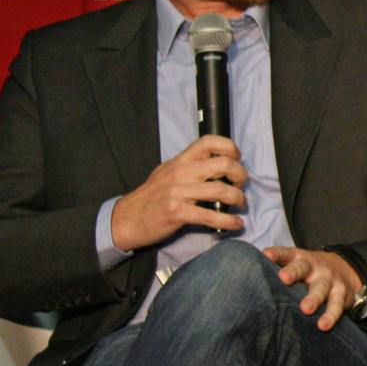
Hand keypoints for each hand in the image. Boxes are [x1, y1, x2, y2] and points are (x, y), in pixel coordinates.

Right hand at [109, 136, 247, 250]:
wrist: (125, 219)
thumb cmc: (151, 197)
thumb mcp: (167, 173)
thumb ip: (191, 167)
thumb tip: (220, 167)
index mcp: (180, 160)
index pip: (208, 142)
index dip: (229, 147)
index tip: (237, 158)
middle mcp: (181, 173)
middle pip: (223, 164)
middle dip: (240, 174)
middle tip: (241, 184)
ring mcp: (178, 192)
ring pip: (221, 190)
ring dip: (237, 198)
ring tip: (239, 204)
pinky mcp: (177, 212)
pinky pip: (211, 216)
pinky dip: (228, 220)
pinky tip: (235, 223)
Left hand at [265, 246, 363, 331]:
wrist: (346, 270)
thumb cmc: (309, 272)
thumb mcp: (295, 266)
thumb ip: (274, 272)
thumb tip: (238, 283)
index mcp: (298, 259)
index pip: (285, 254)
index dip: (276, 254)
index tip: (266, 255)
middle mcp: (313, 267)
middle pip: (302, 267)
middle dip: (293, 272)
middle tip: (283, 279)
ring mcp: (329, 280)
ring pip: (320, 288)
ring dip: (313, 298)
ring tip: (305, 309)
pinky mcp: (342, 293)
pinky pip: (337, 305)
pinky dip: (331, 315)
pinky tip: (323, 325)